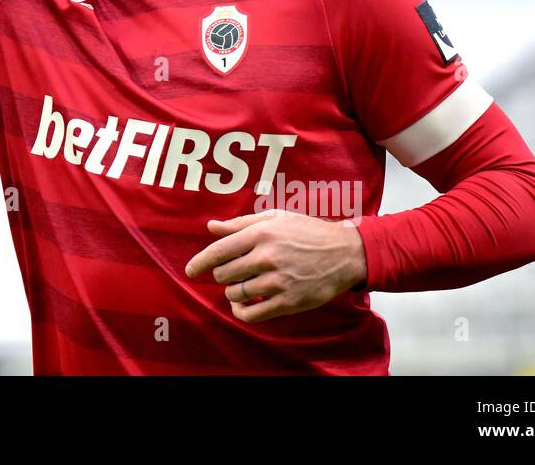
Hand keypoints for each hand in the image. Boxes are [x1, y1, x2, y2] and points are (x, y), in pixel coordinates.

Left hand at [184, 208, 367, 322]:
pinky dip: (241, 312)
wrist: (344, 254)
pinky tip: (243, 306)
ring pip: (235, 293)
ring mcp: (277, 281)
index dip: (200, 262)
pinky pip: (252, 314)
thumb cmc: (307, 232)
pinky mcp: (288, 302)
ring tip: (241, 287)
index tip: (190, 271)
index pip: (219, 251)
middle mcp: (266, 257)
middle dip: (222, 275)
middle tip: (233, 273)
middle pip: (224, 274)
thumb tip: (211, 227)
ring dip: (233, 292)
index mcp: (261, 233)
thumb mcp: (275, 219)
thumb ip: (240, 223)